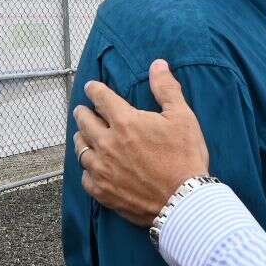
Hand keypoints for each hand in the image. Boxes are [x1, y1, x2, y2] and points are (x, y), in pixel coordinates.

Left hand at [74, 59, 210, 226]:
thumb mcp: (182, 117)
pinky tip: (93, 167)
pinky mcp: (102, 191)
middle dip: (82, 112)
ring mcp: (101, 169)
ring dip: (81, 138)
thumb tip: (158, 64)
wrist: (183, 200)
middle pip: (84, 121)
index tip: (91, 86)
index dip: (94, 89)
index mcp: (125, 121)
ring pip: (80, 148)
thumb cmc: (185, 157)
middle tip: (83, 110)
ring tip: (84, 136)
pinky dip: (87, 168)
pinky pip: (85, 176)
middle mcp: (107, 143)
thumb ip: (166, 89)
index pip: (101, 97)